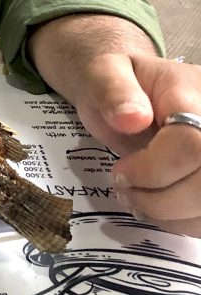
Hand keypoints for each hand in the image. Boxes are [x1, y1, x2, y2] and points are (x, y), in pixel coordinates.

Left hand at [28, 15, 200, 237]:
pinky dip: (181, 220)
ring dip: (170, 214)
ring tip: (137, 199)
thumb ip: (112, 89)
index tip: (121, 172)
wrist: (128, 92)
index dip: (154, 169)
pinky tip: (157, 206)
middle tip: (125, 189)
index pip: (190, 143)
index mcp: (192, 92)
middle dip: (161, 198)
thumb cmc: (115, 84)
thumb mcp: (102, 74)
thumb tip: (132, 117)